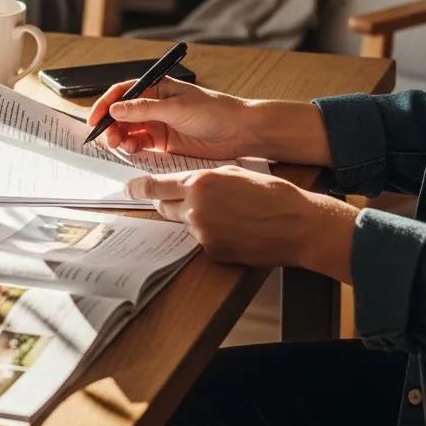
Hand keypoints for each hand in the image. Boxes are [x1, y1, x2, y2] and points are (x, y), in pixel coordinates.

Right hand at [88, 77, 251, 159]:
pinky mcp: (165, 142)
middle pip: (123, 113)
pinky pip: (142, 144)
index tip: (95, 118)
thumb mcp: (175, 108)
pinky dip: (133, 148)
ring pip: (130, 130)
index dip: (105, 104)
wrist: (239, 132)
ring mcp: (159, 124)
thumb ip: (144, 109)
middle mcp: (155, 104)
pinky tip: (133, 151)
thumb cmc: (213, 111)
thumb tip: (115, 108)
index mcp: (157, 87)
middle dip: (112, 125)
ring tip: (120, 146)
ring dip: (121, 137)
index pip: (123, 92)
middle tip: (107, 138)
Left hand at [126, 166, 357, 280]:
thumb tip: (186, 183)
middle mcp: (195, 209)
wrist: (298, 225)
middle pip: (165, 207)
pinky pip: (202, 241)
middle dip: (168, 202)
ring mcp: (203, 234)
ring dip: (194, 218)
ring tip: (225, 214)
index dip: (139, 187)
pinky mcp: (214, 252)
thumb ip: (204, 178)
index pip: (157, 186)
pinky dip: (211, 235)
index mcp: (199, 183)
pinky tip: (233, 230)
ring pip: (185, 224)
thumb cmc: (271, 194)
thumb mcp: (233, 173)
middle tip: (181, 199)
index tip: (128, 188)